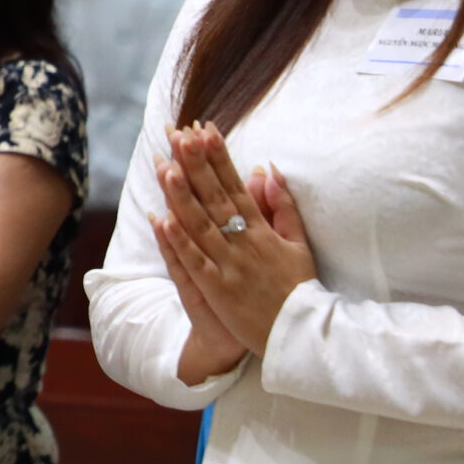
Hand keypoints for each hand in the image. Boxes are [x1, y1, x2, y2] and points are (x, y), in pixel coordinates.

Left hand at [151, 122, 317, 356]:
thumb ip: (283, 206)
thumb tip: (268, 169)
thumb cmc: (299, 288)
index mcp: (262, 229)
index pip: (236, 185)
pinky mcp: (217, 289)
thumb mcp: (298, 242)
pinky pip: (194, 261)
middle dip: (196, 164)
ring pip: (200, 224)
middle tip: (178, 135)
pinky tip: (162, 219)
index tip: (204, 130)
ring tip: (165, 166)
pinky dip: (178, 240)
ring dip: (181, 195)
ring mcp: (229, 265)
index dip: (218, 157)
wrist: (301, 333)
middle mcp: (244, 242)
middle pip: (214, 197)